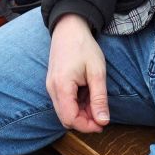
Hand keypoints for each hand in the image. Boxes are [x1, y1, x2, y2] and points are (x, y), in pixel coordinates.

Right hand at [46, 14, 109, 132]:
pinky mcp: (53, 84)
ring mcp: (51, 86)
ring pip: (65, 111)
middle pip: (66, 118)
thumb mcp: (97, 72)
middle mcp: (52, 89)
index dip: (87, 126)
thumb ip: (99, 98)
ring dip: (81, 113)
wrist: (69, 27)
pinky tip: (87, 94)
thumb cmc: (83, 46)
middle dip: (85, 121)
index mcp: (62, 86)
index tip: (103, 123)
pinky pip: (63, 102)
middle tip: (102, 114)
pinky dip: (76, 104)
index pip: (71, 119)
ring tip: (96, 100)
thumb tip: (103, 121)